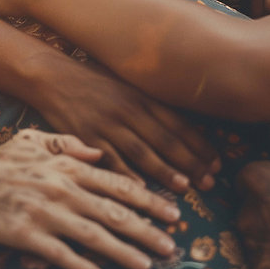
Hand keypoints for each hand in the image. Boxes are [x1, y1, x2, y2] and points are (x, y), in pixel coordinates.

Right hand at [0, 129, 179, 268]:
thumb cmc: (1, 159)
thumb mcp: (36, 138)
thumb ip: (70, 143)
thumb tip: (99, 150)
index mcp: (70, 166)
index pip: (120, 184)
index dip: (150, 200)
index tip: (174, 213)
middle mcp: (64, 188)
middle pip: (115, 213)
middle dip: (147, 230)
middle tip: (171, 245)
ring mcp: (45, 212)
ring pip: (94, 234)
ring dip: (123, 251)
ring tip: (146, 265)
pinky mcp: (25, 234)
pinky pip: (59, 253)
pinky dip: (80, 266)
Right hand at [34, 59, 219, 192]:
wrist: (53, 77)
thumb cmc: (93, 83)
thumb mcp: (126, 87)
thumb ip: (150, 105)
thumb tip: (182, 129)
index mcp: (141, 97)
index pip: (178, 123)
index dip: (200, 145)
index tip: (217, 163)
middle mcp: (128, 110)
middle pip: (166, 139)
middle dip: (191, 162)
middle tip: (210, 182)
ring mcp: (107, 124)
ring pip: (143, 152)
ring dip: (166, 171)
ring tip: (185, 187)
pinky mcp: (86, 138)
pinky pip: (111, 160)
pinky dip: (127, 176)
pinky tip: (141, 191)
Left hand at [236, 142, 269, 268]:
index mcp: (265, 182)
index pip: (248, 174)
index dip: (266, 182)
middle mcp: (250, 209)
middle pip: (245, 200)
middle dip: (260, 206)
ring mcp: (246, 239)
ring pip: (245, 224)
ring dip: (260, 228)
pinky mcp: (247, 266)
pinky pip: (248, 250)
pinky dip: (261, 251)